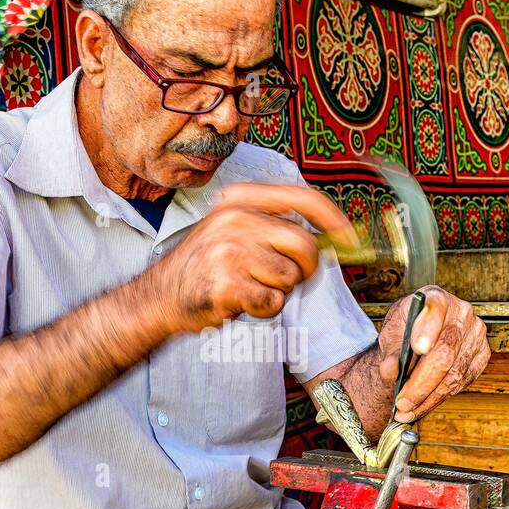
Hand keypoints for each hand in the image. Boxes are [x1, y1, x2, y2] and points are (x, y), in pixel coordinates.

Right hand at [156, 182, 357, 332]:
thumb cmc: (204, 268)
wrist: (159, 297)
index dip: (333, 218)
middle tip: (284, 281)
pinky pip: (272, 302)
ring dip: (278, 292)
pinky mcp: (227, 284)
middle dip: (304, 270)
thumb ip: (272, 227)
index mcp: (240, 200)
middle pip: (303, 245)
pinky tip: (241, 303)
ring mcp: (229, 251)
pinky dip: (264, 310)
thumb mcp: (231, 229)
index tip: (349, 238)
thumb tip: (329, 237)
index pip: (302, 198)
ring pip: (289, 277)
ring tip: (249, 289)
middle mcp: (235, 219)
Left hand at [378, 285, 489, 421]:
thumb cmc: (405, 330)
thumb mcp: (391, 334)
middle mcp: (461, 312)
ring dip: (430, 397)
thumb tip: (391, 370)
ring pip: (455, 373)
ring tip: (407, 411)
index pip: (435, 311)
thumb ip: (390, 351)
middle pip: (445, 352)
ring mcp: (476, 334)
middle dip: (422, 383)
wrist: (419, 337)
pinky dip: (441, 397)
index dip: (428, 330)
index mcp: (436, 298)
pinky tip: (424, 404)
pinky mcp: (482, 354)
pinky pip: (463, 381)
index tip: (417, 348)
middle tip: (402, 403)